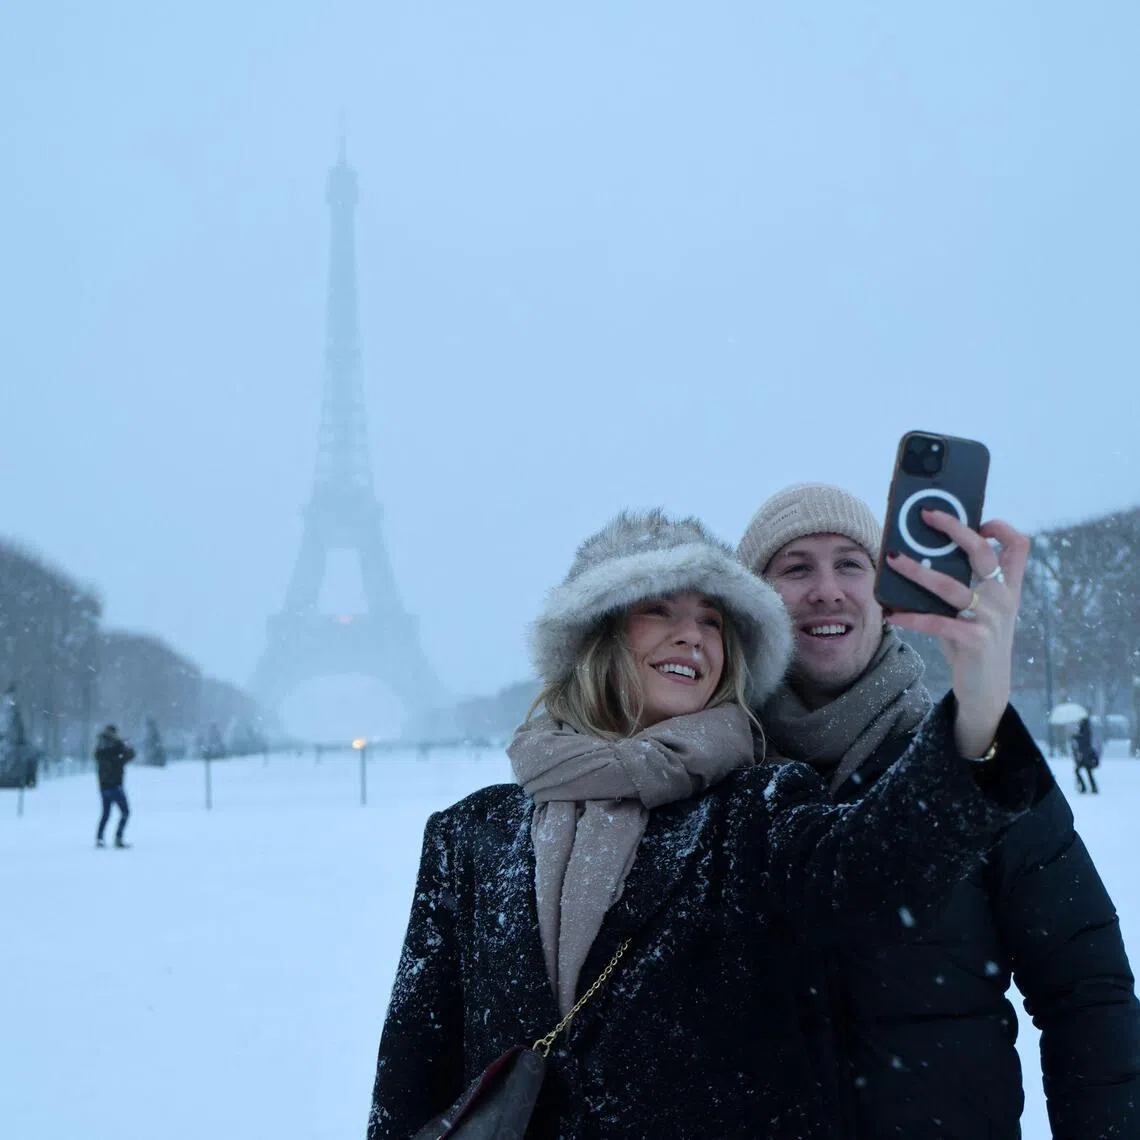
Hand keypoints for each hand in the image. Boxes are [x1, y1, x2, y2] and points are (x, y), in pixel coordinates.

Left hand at [884, 510, 1029, 758]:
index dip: (1002, 529)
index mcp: (1007, 588)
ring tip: (893, 559)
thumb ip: (958, 584)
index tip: (980, 520)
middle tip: (926, 515)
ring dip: (917, 571)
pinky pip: (938, 622)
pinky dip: (912, 617)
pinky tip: (893, 614)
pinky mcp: (975, 641)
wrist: (987, 688)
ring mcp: (991, 619)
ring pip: (950, 585)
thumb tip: (914, 555)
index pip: (1019, 547)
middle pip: (983, 553)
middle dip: (954, 529)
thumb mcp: (972, 609)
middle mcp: (1003, 599)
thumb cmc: (971, 640)